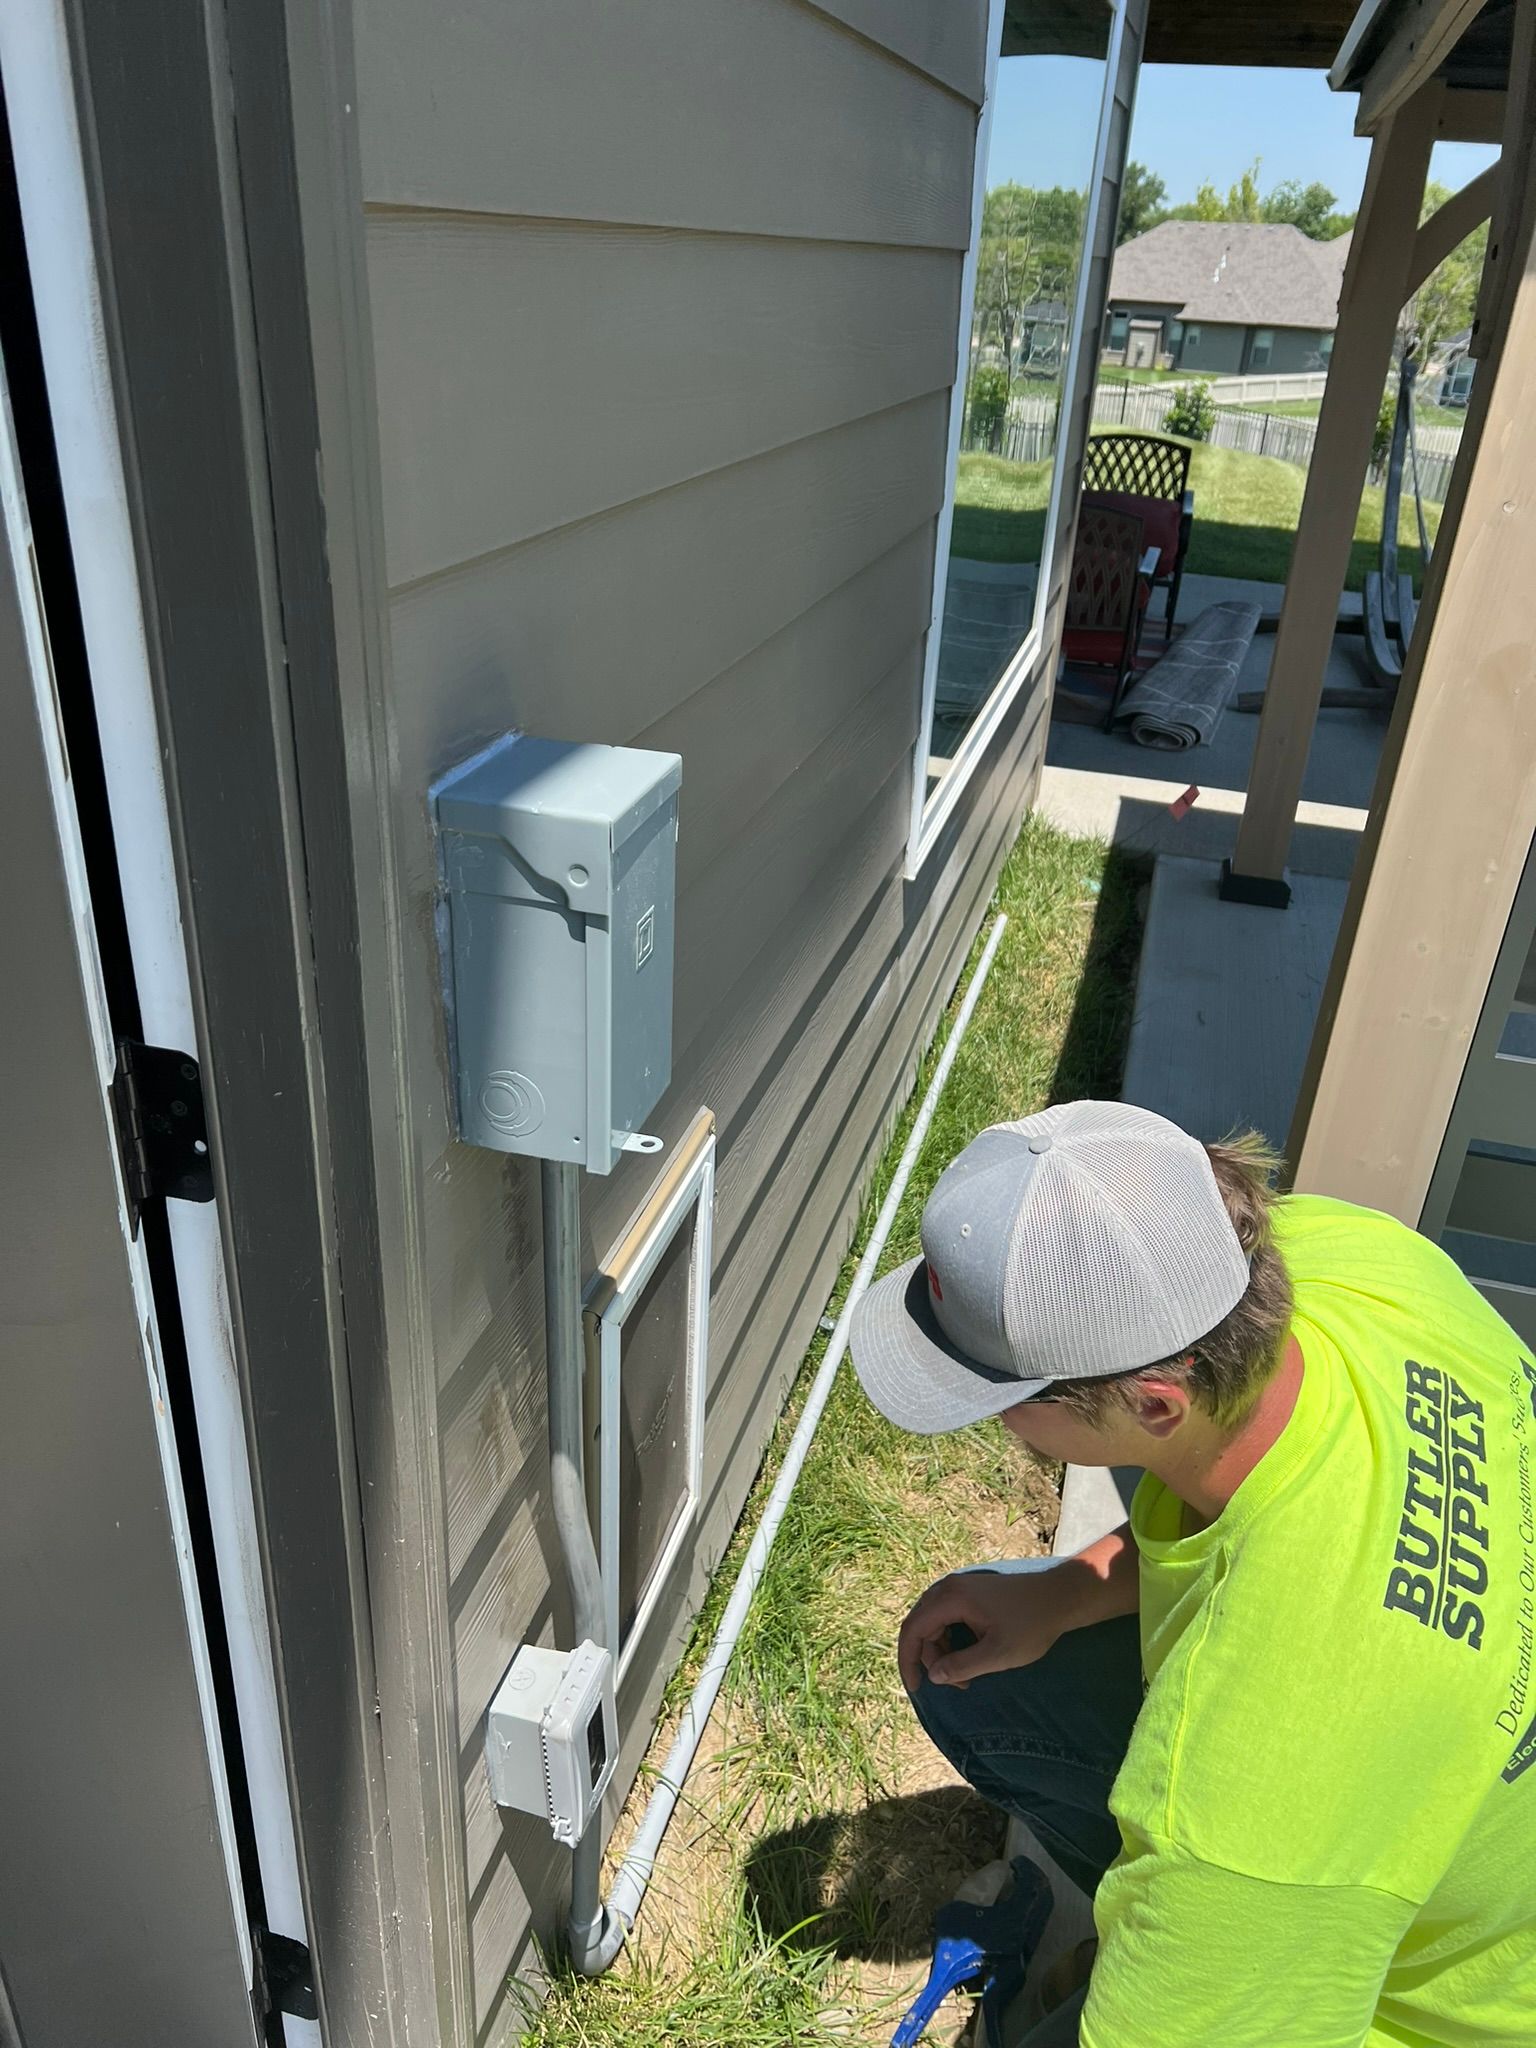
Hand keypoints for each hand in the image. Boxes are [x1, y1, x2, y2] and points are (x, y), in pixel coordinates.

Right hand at [898, 1569, 1072, 1691]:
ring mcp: (960, 1587)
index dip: (908, 1661)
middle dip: (930, 1659)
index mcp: (952, 1598)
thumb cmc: (1031, 1625)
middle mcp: (950, 1587)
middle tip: (955, 1683)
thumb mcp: (997, 1653)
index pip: (913, 1629)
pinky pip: (947, 1616)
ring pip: (934, 1622)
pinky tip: (970, 1657)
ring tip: (966, 1676)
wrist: (1060, 1597)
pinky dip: (952, 1639)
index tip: (916, 1689)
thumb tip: (934, 1676)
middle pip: (922, 1625)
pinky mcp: (971, 1592)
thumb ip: (962, 1666)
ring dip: (942, 1651)